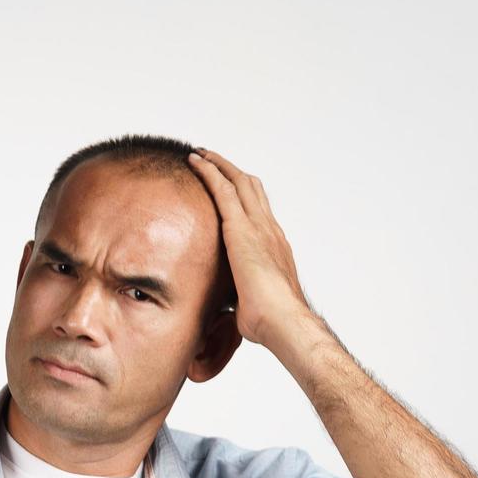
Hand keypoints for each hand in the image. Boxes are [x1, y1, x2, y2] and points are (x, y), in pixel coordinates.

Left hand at [186, 147, 312, 349]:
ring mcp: (258, 226)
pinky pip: (223, 189)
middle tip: (213, 161)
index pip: (260, 214)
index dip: (245, 198)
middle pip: (253, 189)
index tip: (230, 190)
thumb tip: (230, 314)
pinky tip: (195, 161)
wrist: (283, 320)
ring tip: (201, 154)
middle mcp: (270, 230)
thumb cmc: (270, 322)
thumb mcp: (252, 305)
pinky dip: (209, 171)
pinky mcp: (241, 228)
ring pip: (239, 182)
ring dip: (219, 165)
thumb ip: (241, 300)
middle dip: (232, 172)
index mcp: (275, 248)